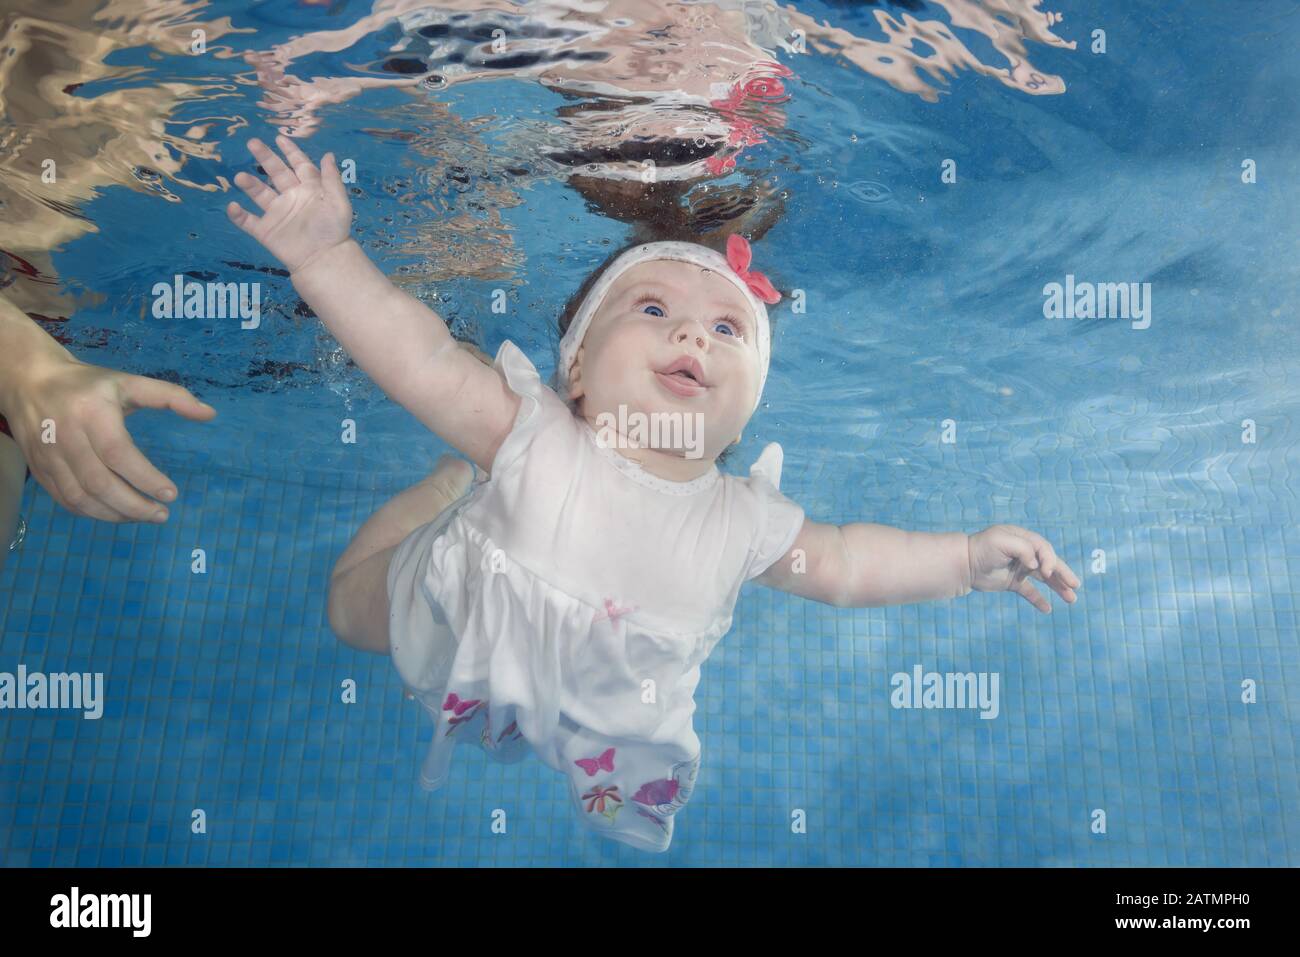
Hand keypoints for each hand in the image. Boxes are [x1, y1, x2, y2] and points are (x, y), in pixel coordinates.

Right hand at [4, 356, 215, 522]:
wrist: (29, 382)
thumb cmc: (89, 385)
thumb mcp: (130, 382)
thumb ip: (171, 396)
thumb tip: (210, 414)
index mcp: (91, 412)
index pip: (118, 453)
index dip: (145, 478)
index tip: (171, 494)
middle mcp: (65, 437)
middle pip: (99, 483)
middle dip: (134, 505)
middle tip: (162, 514)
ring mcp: (48, 457)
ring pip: (81, 498)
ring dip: (115, 514)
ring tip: (144, 516)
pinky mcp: (39, 470)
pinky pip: (66, 500)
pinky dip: (93, 513)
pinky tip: (117, 513)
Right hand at [226, 135, 352, 273]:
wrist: (324, 259)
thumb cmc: (334, 231)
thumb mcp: (338, 202)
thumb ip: (332, 179)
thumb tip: (328, 155)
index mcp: (309, 189)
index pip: (299, 165)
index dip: (290, 152)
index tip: (280, 138)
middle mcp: (291, 198)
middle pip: (276, 173)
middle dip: (265, 157)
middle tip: (252, 142)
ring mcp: (277, 214)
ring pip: (259, 194)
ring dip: (249, 184)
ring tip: (240, 177)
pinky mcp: (266, 231)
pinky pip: (248, 221)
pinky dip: (238, 215)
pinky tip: (233, 206)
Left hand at [967, 524, 1079, 612]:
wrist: (963, 563)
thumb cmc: (982, 548)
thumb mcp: (1002, 541)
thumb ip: (1023, 549)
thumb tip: (1036, 566)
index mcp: (1024, 539)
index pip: (1044, 549)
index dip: (1049, 560)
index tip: (1044, 572)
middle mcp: (1025, 553)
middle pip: (1049, 563)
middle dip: (1063, 574)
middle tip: (1075, 586)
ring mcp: (1020, 568)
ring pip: (1044, 579)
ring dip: (1058, 587)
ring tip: (1072, 599)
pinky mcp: (1013, 582)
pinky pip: (1030, 591)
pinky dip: (1039, 600)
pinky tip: (1048, 609)